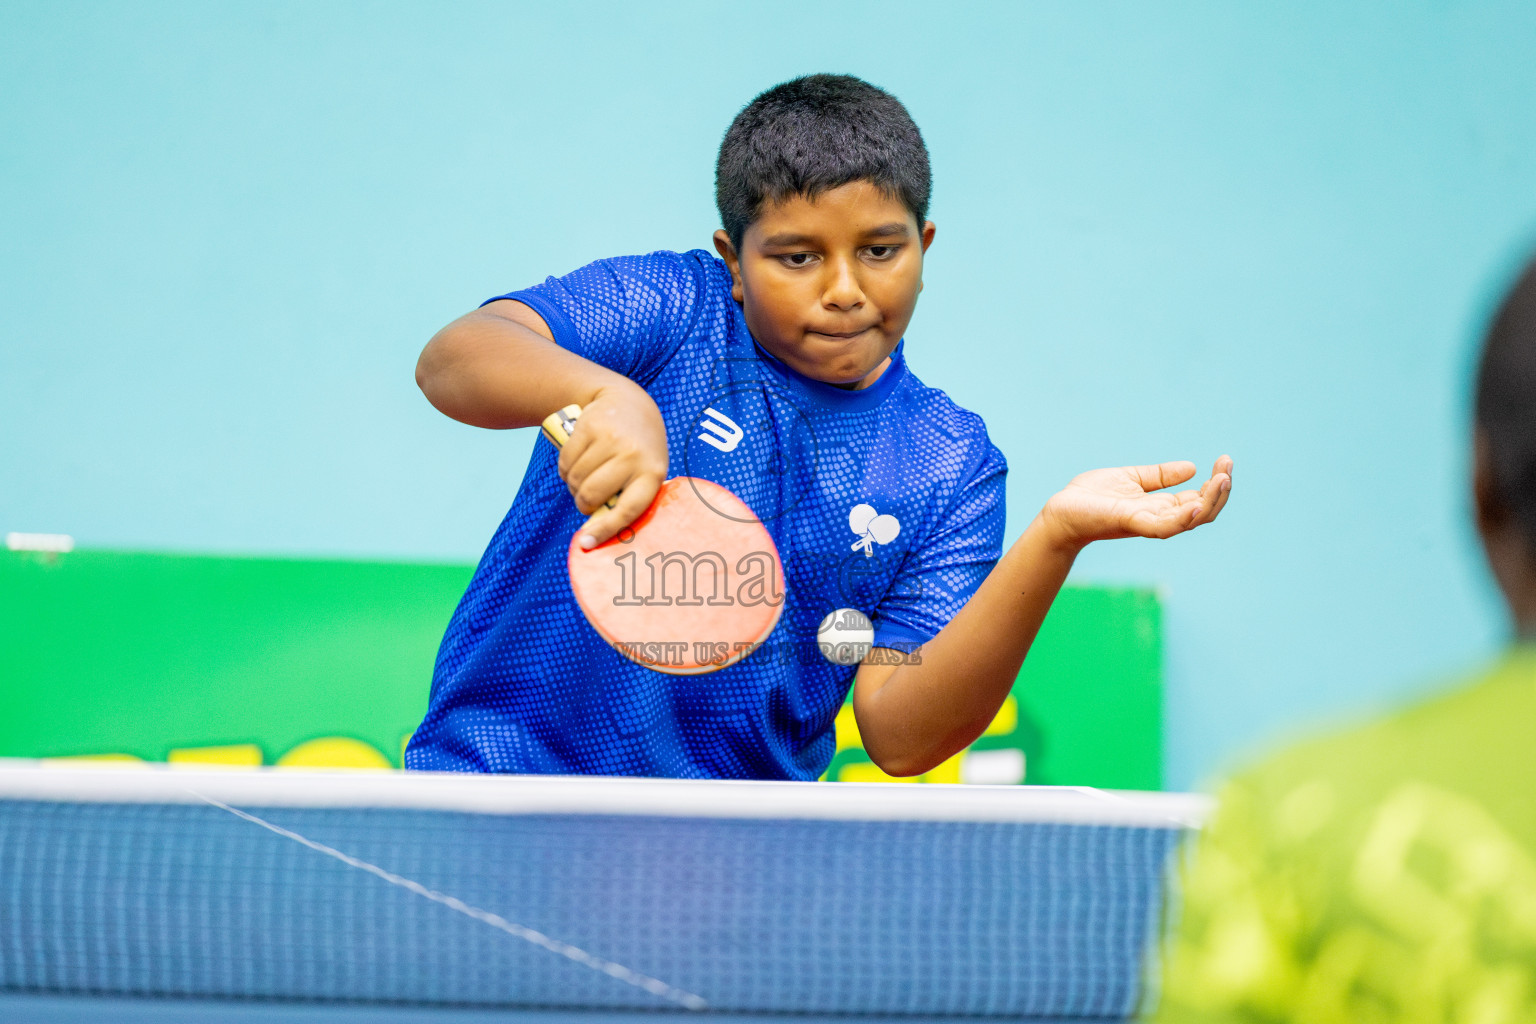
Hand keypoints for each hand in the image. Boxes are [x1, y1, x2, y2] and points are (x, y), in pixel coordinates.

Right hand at [555, 383, 669, 548]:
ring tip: (585, 475)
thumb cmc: (637, 447)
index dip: (606, 530)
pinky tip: (576, 461)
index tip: (586, 544)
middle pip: (592, 495)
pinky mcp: (589, 427)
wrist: (626, 401)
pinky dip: (565, 469)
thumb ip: (627, 496)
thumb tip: (596, 535)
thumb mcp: (643, 469)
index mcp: (653, 472)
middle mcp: (633, 455)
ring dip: (573, 484)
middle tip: (586, 498)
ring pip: (576, 479)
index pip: (628, 509)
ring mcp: (611, 439)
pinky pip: (566, 461)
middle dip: (583, 503)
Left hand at [1040, 455, 1232, 551]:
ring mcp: (1147, 523)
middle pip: (1203, 512)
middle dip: (1221, 491)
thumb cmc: (1091, 497)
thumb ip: (1159, 475)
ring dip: (1211, 501)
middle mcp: (1159, 518)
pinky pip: (1164, 527)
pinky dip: (1184, 518)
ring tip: (1223, 480)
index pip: (1200, 500)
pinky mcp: (1131, 523)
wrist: (1061, 511)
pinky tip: (1198, 504)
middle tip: (1228, 467)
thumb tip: (1191, 468)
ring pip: (1191, 521)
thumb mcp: (1131, 478)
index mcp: (1160, 507)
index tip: (1225, 461)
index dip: (1216, 483)